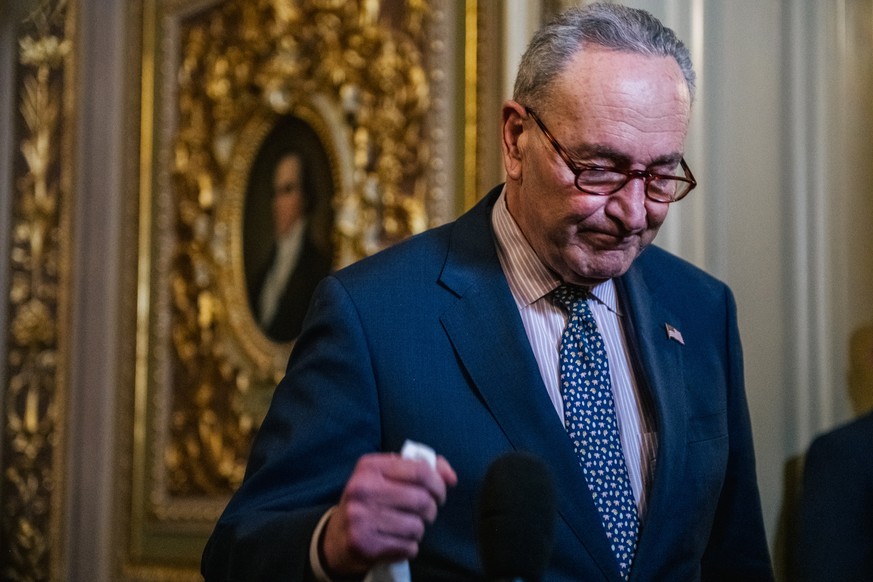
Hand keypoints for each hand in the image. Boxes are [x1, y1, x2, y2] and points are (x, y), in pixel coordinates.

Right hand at [320, 452, 457, 575]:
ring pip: (417, 526)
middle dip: (431, 509)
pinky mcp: (364, 545)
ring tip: (406, 527)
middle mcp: (362, 489)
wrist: (336, 537)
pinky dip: (409, 547)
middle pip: (422, 500)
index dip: (438, 483)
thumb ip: (421, 469)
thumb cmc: (370, 502)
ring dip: (418, 530)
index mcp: (370, 467)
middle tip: (425, 512)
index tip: (438, 492)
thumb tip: (451, 476)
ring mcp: (361, 518)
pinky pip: (408, 547)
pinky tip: (397, 541)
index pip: (420, 471)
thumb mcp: (388, 477)